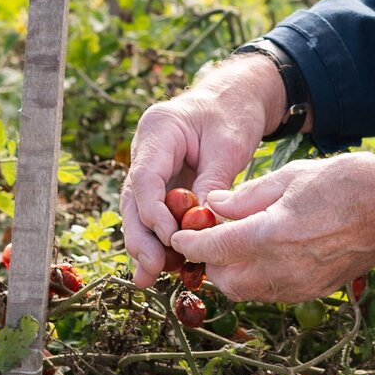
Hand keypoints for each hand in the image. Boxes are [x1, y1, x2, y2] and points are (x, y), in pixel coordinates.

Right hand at [121, 55, 286, 286]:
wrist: (239, 96)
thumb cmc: (235, 112)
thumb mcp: (230, 145)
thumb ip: (213, 183)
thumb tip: (201, 228)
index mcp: (158, 129)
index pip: (145, 177)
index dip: (153, 212)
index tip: (170, 238)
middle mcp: (146, 149)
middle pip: (134, 199)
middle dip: (141, 237)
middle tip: (152, 270)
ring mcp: (151, 166)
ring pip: (140, 211)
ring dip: (146, 244)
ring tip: (150, 278)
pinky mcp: (162, 182)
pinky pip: (156, 212)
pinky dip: (160, 237)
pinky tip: (162, 267)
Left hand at [170, 152, 374, 301]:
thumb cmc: (349, 180)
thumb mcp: (294, 174)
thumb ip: (250, 195)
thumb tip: (214, 206)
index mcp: (272, 234)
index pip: (213, 249)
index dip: (190, 243)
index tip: (179, 234)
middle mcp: (282, 268)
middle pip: (224, 280)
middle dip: (209, 261)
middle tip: (209, 236)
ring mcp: (300, 286)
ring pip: (246, 292)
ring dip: (231, 273)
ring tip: (235, 245)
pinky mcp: (315, 292)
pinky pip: (272, 294)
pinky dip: (257, 279)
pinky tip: (265, 254)